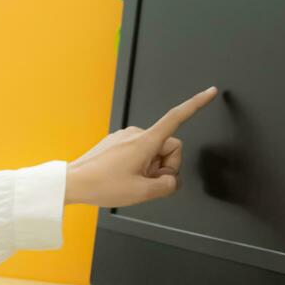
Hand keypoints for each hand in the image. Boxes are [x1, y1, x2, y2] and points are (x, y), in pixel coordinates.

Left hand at [64, 86, 218, 207]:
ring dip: (150, 168)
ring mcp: (126, 137)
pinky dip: (138, 166)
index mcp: (145, 141)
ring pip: (154, 152)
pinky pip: (139, 153)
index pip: (177, 117)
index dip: (196, 104)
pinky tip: (123, 176)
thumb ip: (168, 186)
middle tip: (146, 182)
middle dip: (164, 166)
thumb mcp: (143, 192)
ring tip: (131, 180)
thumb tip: (171, 180)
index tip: (211, 92)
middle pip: (169, 147)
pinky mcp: (117, 142)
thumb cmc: (102, 185)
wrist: (74, 182)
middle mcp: (136, 133)